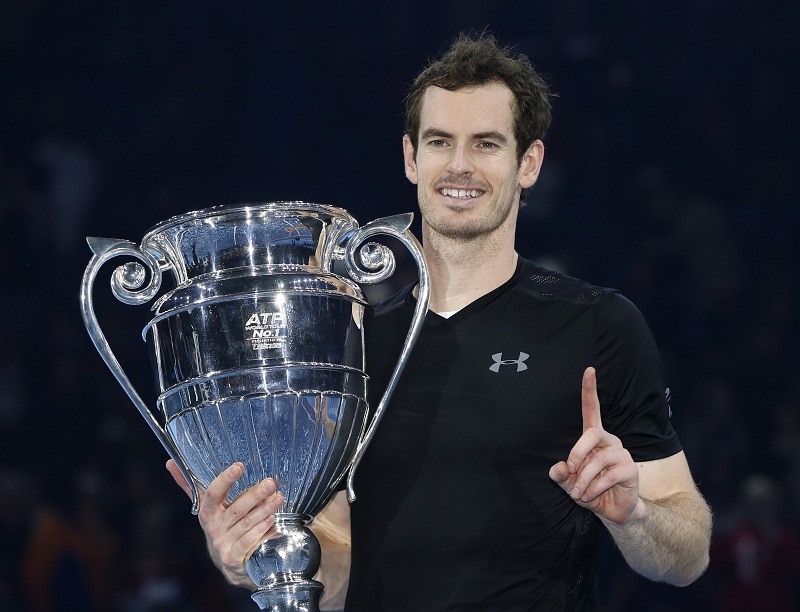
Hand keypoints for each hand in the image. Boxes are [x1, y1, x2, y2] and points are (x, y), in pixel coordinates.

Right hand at [166, 459, 283, 585]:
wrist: (229, 561)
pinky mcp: (234, 557)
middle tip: (270, 483)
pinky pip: (249, 542)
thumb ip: (190, 485)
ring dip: (265, 510)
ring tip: (279, 498)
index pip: (213, 493)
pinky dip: (261, 530)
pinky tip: (272, 519)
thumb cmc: (220, 525)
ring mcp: (223, 543)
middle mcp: (214, 527)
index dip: (225, 479)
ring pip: (246, 523)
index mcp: (207, 511)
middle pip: (236, 509)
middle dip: (255, 494)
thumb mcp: (207, 505)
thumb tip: (170, 463)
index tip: (239, 466)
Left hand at [549, 367, 640, 524]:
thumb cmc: (589, 490)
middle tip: (570, 470)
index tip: (589, 369)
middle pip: (591, 434)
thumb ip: (561, 475)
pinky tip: (591, 495)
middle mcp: (609, 440)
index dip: (590, 389)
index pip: (592, 409)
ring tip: (579, 493)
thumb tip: (558, 467)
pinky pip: (609, 475)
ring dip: (584, 479)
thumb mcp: (569, 483)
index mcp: (594, 437)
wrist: (613, 511)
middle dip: (576, 453)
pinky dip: (595, 488)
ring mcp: (622, 453)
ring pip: (598, 460)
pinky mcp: (630, 469)